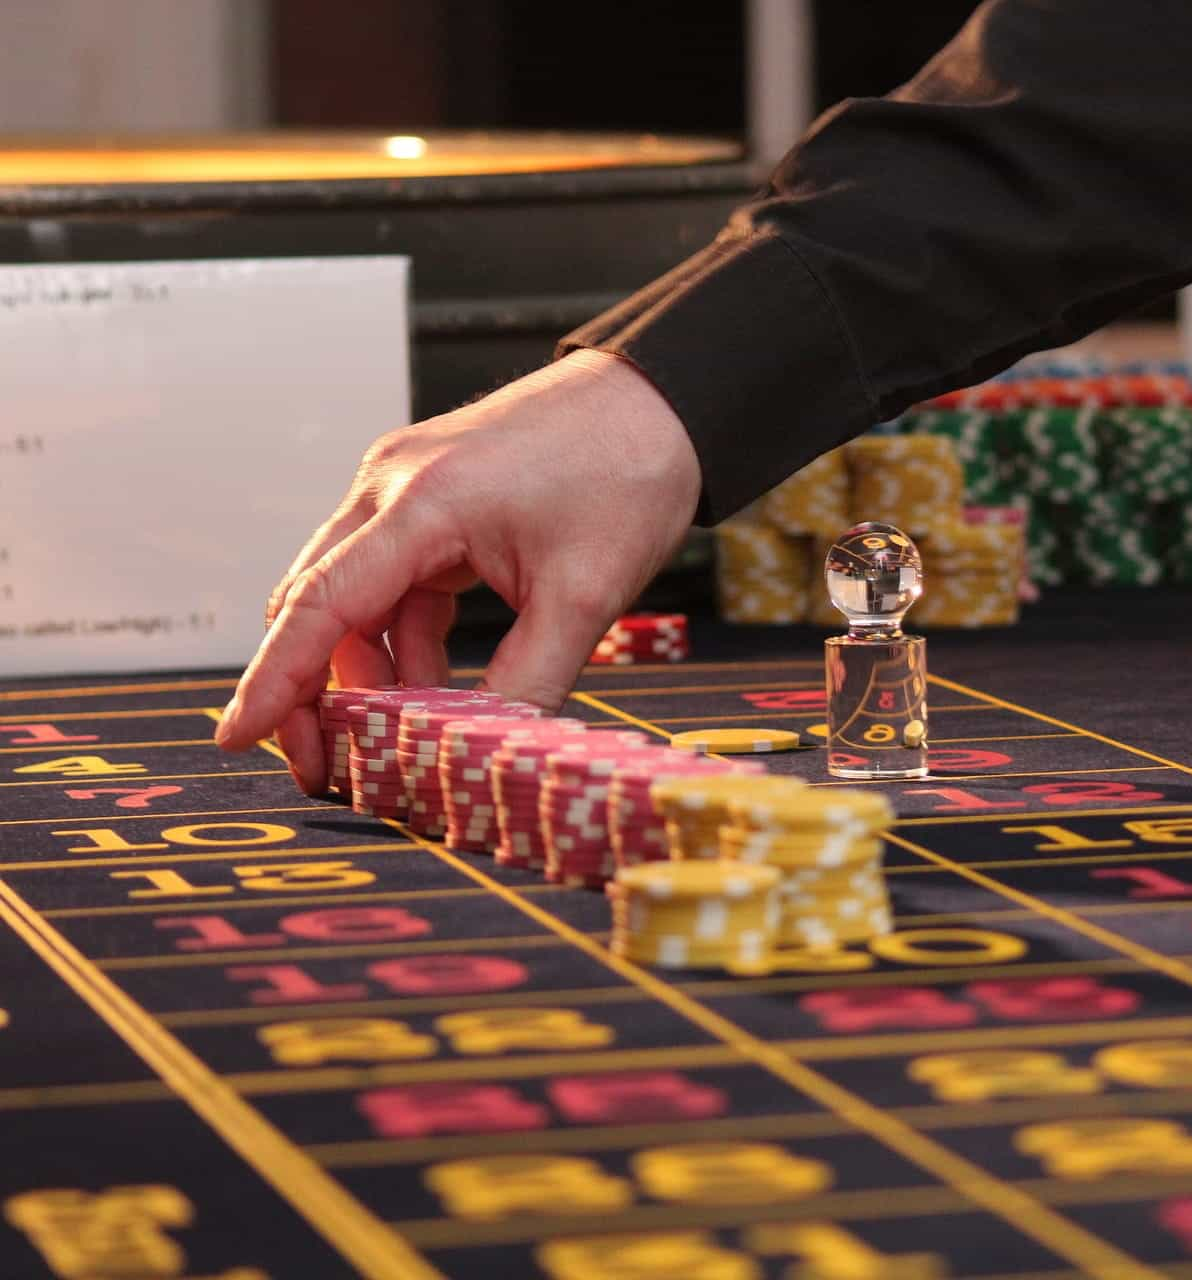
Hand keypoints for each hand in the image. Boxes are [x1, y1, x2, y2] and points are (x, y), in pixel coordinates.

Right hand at [214, 349, 701, 793]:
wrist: (664, 402)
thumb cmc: (627, 474)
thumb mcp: (586, 596)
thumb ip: (529, 683)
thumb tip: (482, 762)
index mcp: (421, 503)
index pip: (319, 605)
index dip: (274, 681)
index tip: (236, 738)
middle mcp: (391, 488)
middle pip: (317, 604)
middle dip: (313, 693)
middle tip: (330, 771)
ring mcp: (407, 490)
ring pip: (356, 601)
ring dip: (369, 674)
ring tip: (393, 745)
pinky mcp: (433, 502)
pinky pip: (396, 586)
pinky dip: (406, 644)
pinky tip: (431, 693)